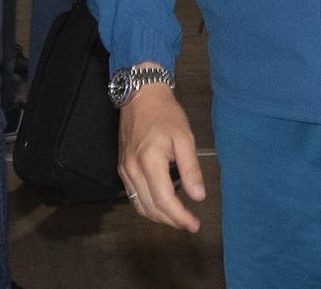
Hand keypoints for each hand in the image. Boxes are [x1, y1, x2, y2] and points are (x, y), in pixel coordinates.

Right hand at [118, 80, 206, 231]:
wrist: (140, 96)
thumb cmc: (165, 114)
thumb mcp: (184, 138)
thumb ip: (191, 168)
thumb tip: (198, 196)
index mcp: (149, 161)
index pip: (164, 200)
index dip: (179, 217)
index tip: (194, 225)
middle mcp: (132, 170)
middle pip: (150, 208)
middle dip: (171, 220)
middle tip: (189, 224)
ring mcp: (124, 170)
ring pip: (139, 205)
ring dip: (159, 217)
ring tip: (178, 218)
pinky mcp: (122, 168)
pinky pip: (133, 196)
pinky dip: (147, 206)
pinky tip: (162, 204)